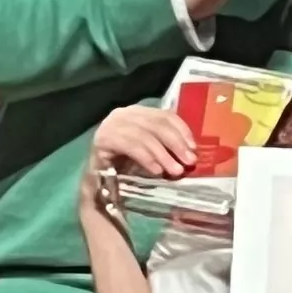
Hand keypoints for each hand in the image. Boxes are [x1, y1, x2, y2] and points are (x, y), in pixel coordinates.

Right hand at [86, 102, 198, 221]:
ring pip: (145, 136)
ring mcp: (111, 124)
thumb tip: (190, 152)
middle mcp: (124, 113)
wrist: (97, 180)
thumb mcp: (151, 151)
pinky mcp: (103, 139)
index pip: (165, 115)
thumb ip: (166, 146)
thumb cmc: (127, 165)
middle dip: (176, 143)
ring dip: (163, 155)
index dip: (182, 130)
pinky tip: (156, 171)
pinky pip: (131, 146)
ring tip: (175, 171)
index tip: (194, 148)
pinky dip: (147, 158)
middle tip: (189, 162)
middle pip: (156, 124)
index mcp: (138, 112)